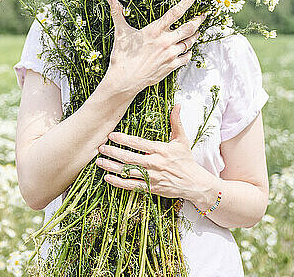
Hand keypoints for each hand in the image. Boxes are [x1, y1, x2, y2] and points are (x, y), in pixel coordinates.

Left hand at [95, 103, 213, 204]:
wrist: (194, 183)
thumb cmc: (186, 160)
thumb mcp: (182, 139)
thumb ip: (176, 122)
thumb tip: (177, 105)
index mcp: (160, 150)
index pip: (138, 143)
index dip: (124, 139)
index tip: (112, 135)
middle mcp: (154, 164)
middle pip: (129, 158)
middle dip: (113, 152)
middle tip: (101, 147)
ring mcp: (151, 177)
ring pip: (128, 172)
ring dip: (112, 167)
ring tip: (99, 161)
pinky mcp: (150, 188)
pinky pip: (131, 186)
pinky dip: (118, 183)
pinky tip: (107, 178)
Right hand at [104, 0, 204, 94]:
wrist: (124, 80)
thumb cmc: (122, 56)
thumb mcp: (121, 32)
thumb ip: (117, 13)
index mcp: (154, 30)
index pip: (175, 12)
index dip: (186, 2)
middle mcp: (165, 41)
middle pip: (189, 28)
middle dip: (198, 20)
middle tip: (203, 15)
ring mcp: (170, 55)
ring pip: (190, 42)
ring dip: (195, 36)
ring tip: (197, 31)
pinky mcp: (171, 66)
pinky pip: (186, 57)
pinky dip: (189, 52)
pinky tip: (187, 49)